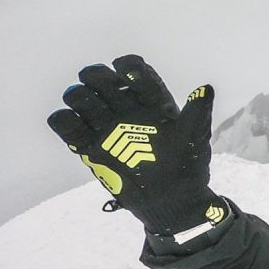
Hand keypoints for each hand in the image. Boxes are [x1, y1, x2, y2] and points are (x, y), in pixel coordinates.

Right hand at [47, 54, 224, 236]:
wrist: (170, 200)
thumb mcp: (195, 139)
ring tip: (83, 103)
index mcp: (152, 102)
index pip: (137, 73)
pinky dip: (63, 120)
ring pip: (82, 98)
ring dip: (78, 96)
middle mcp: (127, 109)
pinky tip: (70, 121)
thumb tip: (205, 89)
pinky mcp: (90, 147)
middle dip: (97, 77)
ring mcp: (107, 127)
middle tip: (97, 85)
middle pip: (103, 80)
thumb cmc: (186, 167)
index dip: (129, 68)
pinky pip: (68, 127)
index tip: (124, 72)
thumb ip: (197, 113)